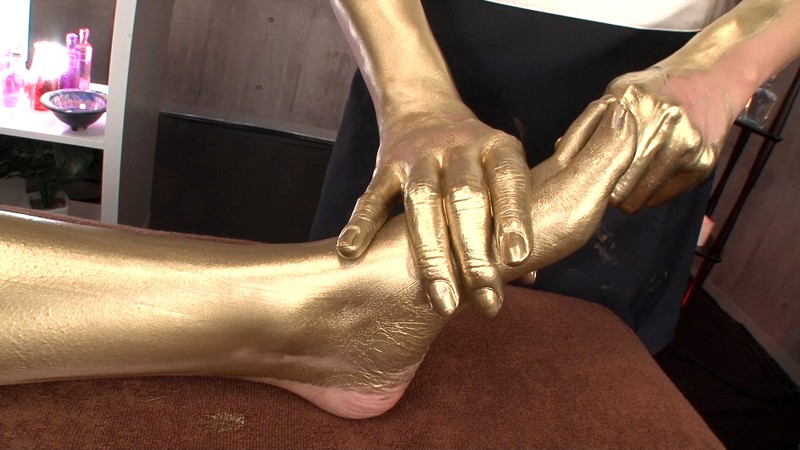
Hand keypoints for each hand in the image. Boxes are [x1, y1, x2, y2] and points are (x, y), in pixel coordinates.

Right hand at [336, 107, 532, 317]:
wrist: (424, 109)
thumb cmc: (476, 160)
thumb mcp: (501, 171)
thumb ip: (514, 219)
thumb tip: (531, 275)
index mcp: (497, 148)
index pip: (508, 181)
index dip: (513, 218)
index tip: (518, 259)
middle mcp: (458, 147)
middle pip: (464, 197)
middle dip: (475, 252)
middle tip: (487, 300)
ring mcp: (419, 155)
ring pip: (421, 200)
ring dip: (432, 254)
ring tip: (443, 301)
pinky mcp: (386, 164)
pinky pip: (373, 194)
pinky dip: (362, 222)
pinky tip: (351, 252)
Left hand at [559, 68, 719, 213]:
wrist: (712, 77)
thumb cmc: (655, 91)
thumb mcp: (619, 93)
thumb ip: (591, 122)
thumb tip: (560, 151)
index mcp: (630, 102)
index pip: (597, 161)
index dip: (591, 173)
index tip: (592, 175)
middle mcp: (659, 120)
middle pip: (618, 186)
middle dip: (610, 190)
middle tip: (611, 183)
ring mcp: (685, 141)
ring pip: (640, 197)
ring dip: (631, 195)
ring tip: (632, 179)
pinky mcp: (703, 161)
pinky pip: (664, 197)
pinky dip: (654, 194)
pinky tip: (654, 175)